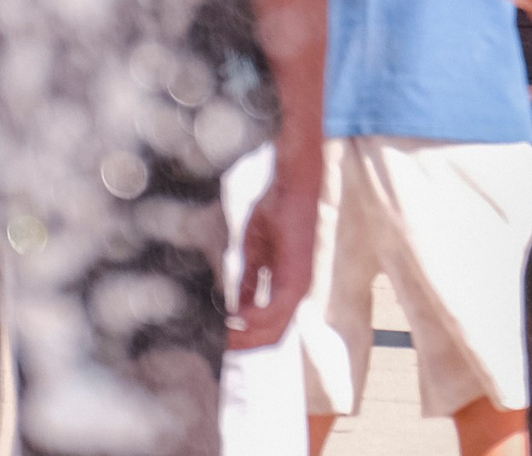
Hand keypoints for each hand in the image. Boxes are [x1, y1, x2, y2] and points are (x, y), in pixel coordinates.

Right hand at [227, 174, 316, 350]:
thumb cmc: (275, 212)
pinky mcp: (297, 274)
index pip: (272, 322)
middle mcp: (298, 286)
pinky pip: (278, 308)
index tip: (229, 345)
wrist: (292, 186)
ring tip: (230, 341)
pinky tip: (238, 321)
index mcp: (289, 282)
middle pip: (275, 332)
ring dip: (250, 336)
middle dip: (248, 343)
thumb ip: (249, 280)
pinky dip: (257, 319)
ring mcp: (300, 282)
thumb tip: (237, 309)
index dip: (249, 336)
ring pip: (277, 326)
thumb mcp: (255, 251)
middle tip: (227, 349)